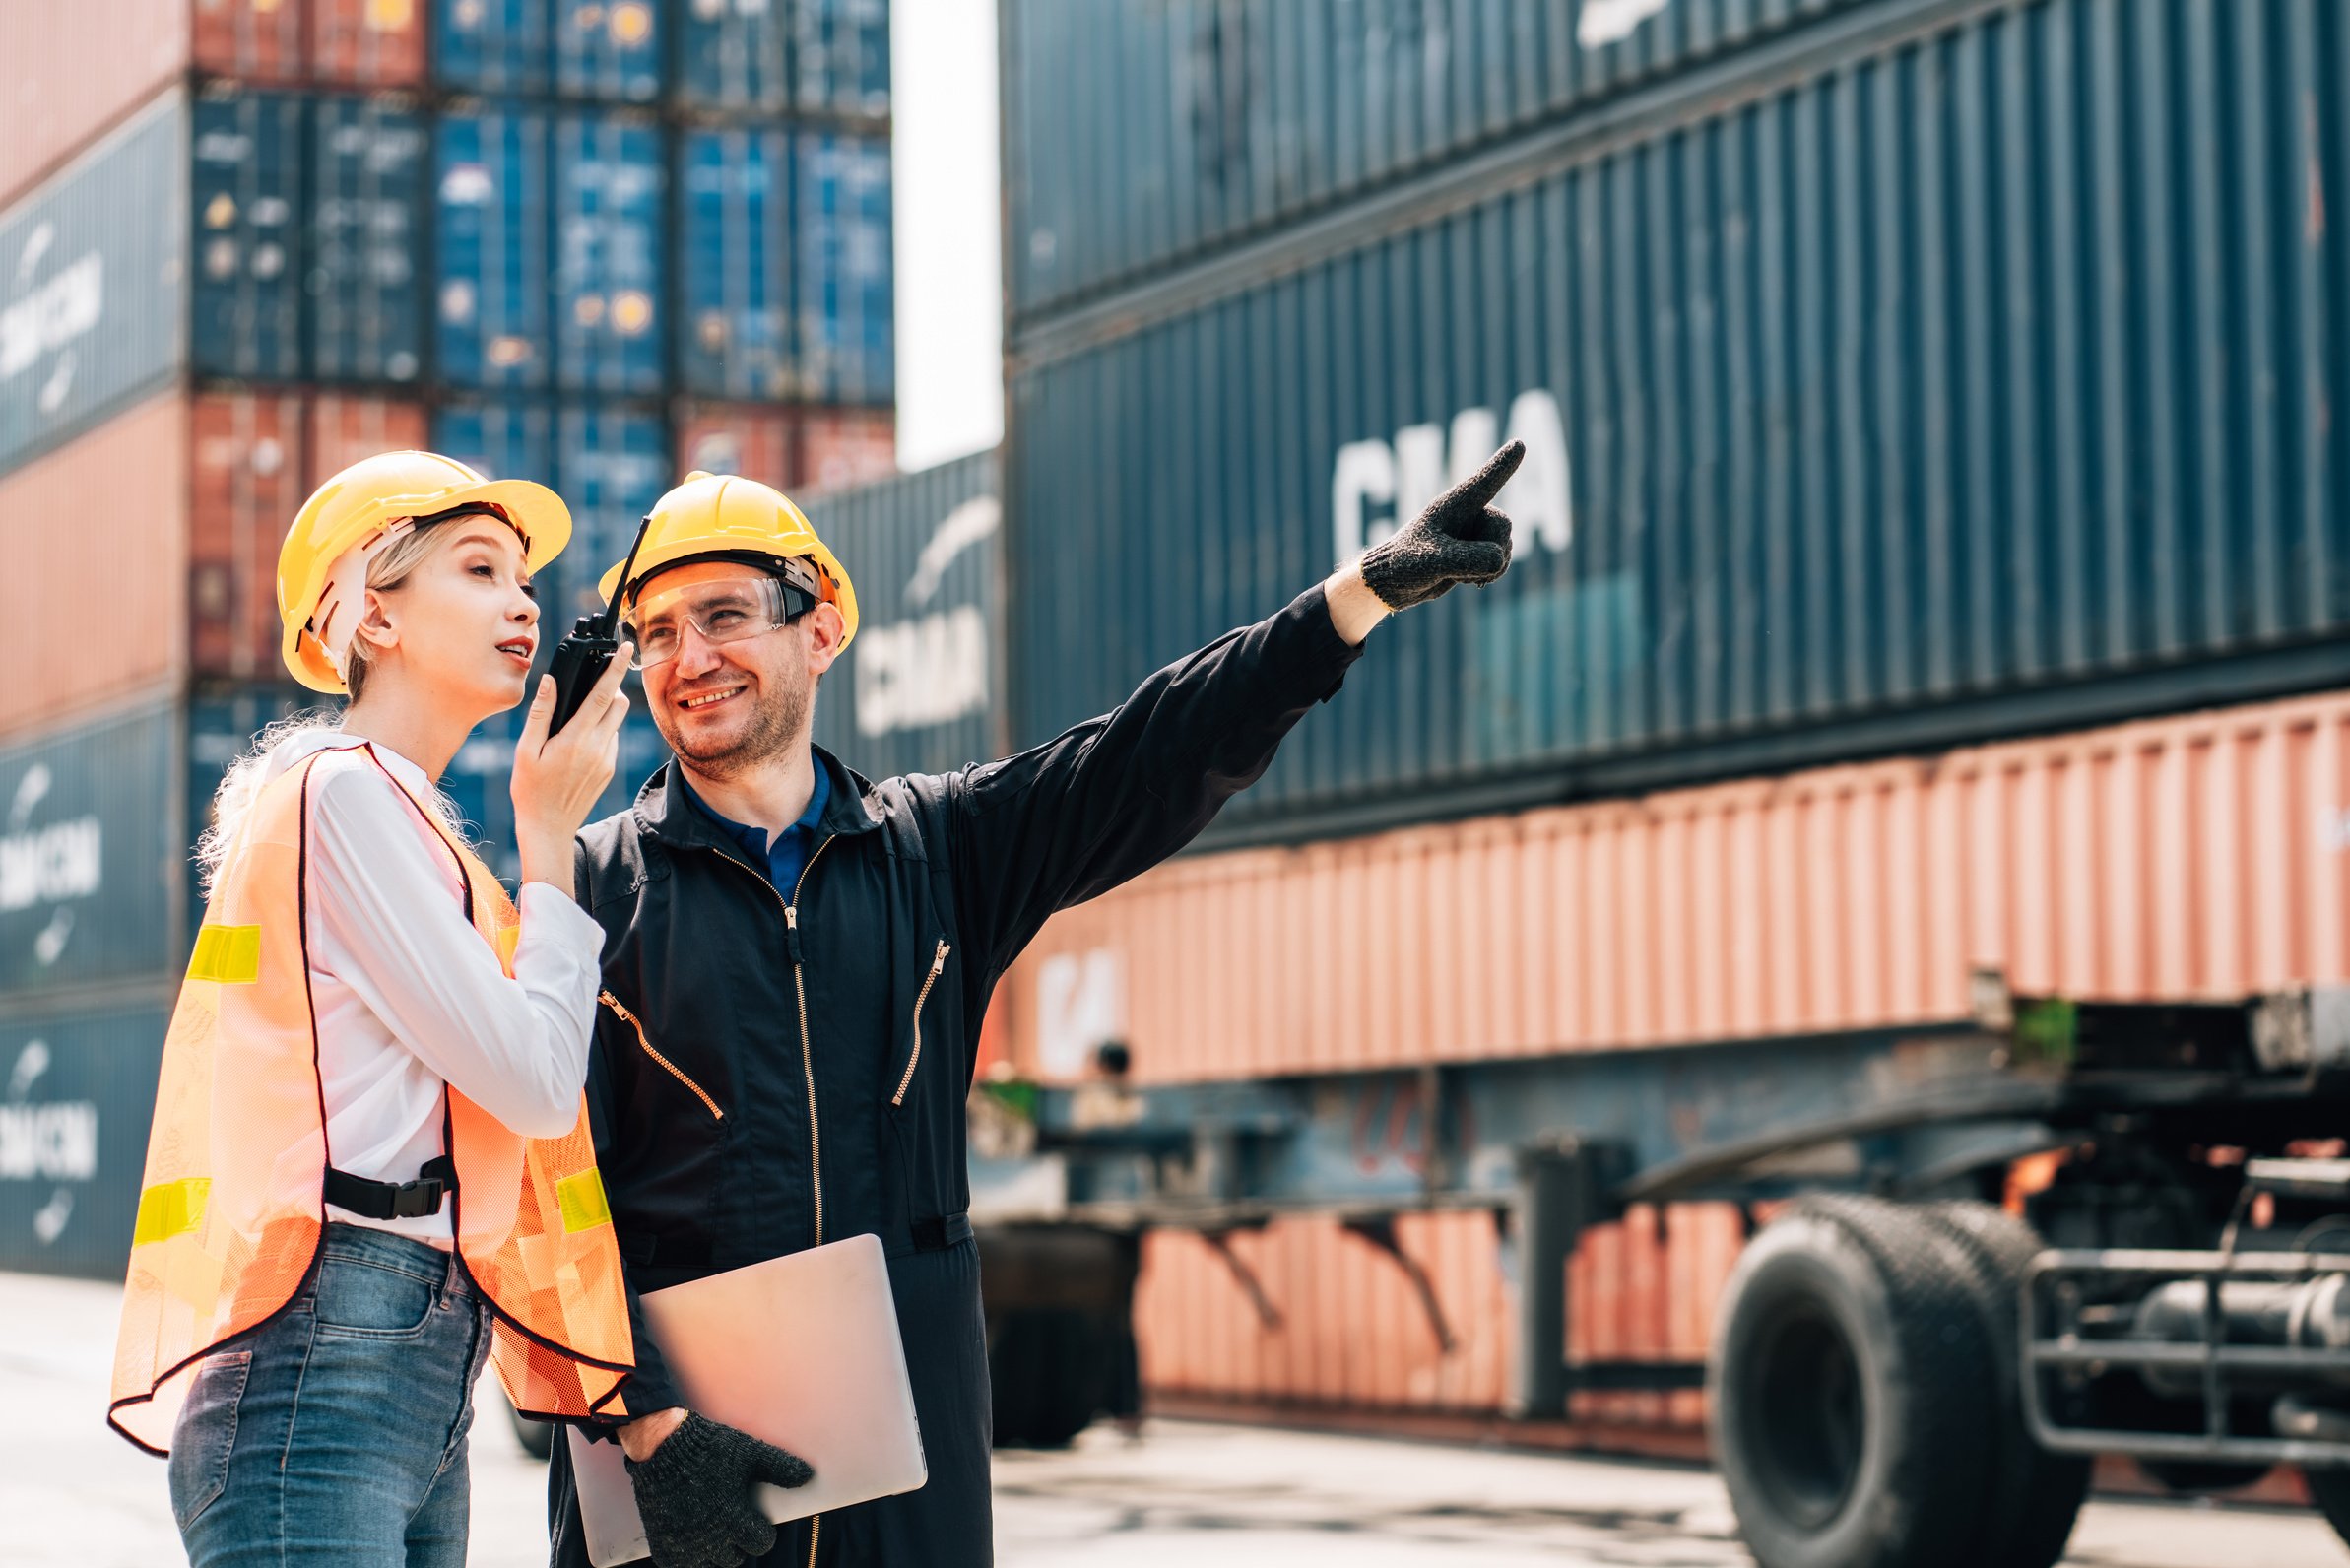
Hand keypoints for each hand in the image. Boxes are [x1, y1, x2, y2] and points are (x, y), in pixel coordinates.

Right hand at [511, 652, 630, 889]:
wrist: (548, 828)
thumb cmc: (530, 789)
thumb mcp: (526, 750)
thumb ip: (541, 713)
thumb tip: (551, 681)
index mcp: (576, 738)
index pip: (603, 694)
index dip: (616, 668)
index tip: (626, 647)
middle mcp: (598, 747)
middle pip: (619, 704)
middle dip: (611, 689)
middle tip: (593, 686)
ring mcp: (607, 759)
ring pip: (616, 723)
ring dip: (604, 713)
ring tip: (575, 723)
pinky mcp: (609, 769)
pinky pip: (611, 740)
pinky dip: (600, 733)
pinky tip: (577, 745)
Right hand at [624, 1412, 812, 1567]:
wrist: (661, 1445)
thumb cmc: (709, 1448)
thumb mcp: (748, 1452)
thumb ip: (779, 1467)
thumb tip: (807, 1476)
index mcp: (732, 1518)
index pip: (760, 1544)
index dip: (762, 1533)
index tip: (756, 1520)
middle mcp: (708, 1538)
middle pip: (733, 1558)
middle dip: (737, 1542)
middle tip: (731, 1519)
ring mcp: (683, 1545)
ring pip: (708, 1564)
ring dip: (712, 1552)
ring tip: (712, 1528)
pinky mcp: (662, 1545)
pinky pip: (680, 1565)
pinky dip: (686, 1555)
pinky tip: (690, 1535)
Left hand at [1356, 440, 1519, 609]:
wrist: (1393, 583)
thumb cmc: (1404, 565)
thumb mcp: (1432, 562)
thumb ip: (1467, 558)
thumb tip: (1499, 559)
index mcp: (1453, 505)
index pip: (1484, 481)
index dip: (1503, 464)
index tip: (1520, 443)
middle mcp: (1468, 513)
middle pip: (1504, 525)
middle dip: (1493, 550)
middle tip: (1464, 568)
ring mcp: (1475, 531)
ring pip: (1506, 545)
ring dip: (1491, 566)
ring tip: (1460, 574)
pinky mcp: (1477, 550)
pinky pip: (1501, 560)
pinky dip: (1491, 573)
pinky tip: (1467, 579)